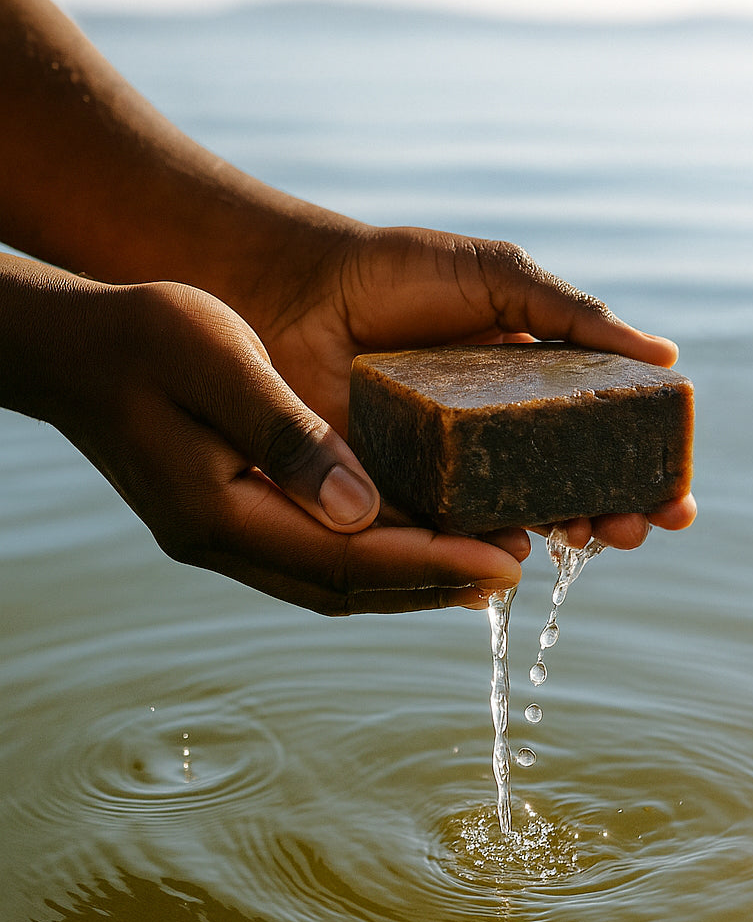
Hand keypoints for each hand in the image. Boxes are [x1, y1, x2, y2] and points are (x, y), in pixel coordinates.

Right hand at [2, 262, 525, 614]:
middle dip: (431, 582)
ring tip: (482, 567)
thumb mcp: (221, 363)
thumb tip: (365, 510)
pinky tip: (412, 539)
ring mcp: (219, 535)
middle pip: (343, 587)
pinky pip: (311, 555)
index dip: (429, 564)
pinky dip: (370, 557)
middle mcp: (219, 540)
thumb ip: (290, 438)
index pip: (343, 560)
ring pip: (329, 580)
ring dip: (406, 579)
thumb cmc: (142, 334)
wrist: (70, 343)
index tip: (503, 560)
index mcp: (215, 512)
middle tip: (512, 569)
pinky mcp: (225, 515)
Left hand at [232, 223, 696, 548]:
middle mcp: (496, 437)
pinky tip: (509, 551)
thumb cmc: (395, 273)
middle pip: (571, 490)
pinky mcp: (396, 498)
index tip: (677, 495)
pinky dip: (479, 551)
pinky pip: (445, 536)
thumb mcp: (497, 278)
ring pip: (517, 521)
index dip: (643, 470)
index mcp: (530, 385)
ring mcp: (449, 472)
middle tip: (639, 527)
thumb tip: (666, 358)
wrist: (292, 290)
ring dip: (560, 536)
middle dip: (616, 514)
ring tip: (586, 533)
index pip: (602, 438)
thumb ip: (573, 314)